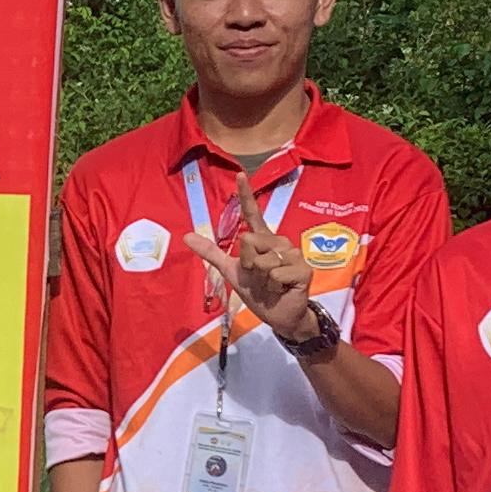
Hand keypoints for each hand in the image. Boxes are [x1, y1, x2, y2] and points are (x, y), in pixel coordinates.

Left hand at [182, 185, 309, 330]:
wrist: (279, 316)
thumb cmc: (259, 292)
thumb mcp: (232, 271)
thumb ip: (212, 253)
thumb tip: (186, 236)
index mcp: (263, 239)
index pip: (253, 213)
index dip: (246, 194)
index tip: (240, 175)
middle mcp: (278, 241)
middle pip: (248, 241)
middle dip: (248, 264)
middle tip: (259, 277)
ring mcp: (293, 254)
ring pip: (262, 260)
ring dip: (261, 279)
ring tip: (272, 285)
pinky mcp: (303, 269)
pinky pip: (276, 273)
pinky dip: (273, 286)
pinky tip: (282, 289)